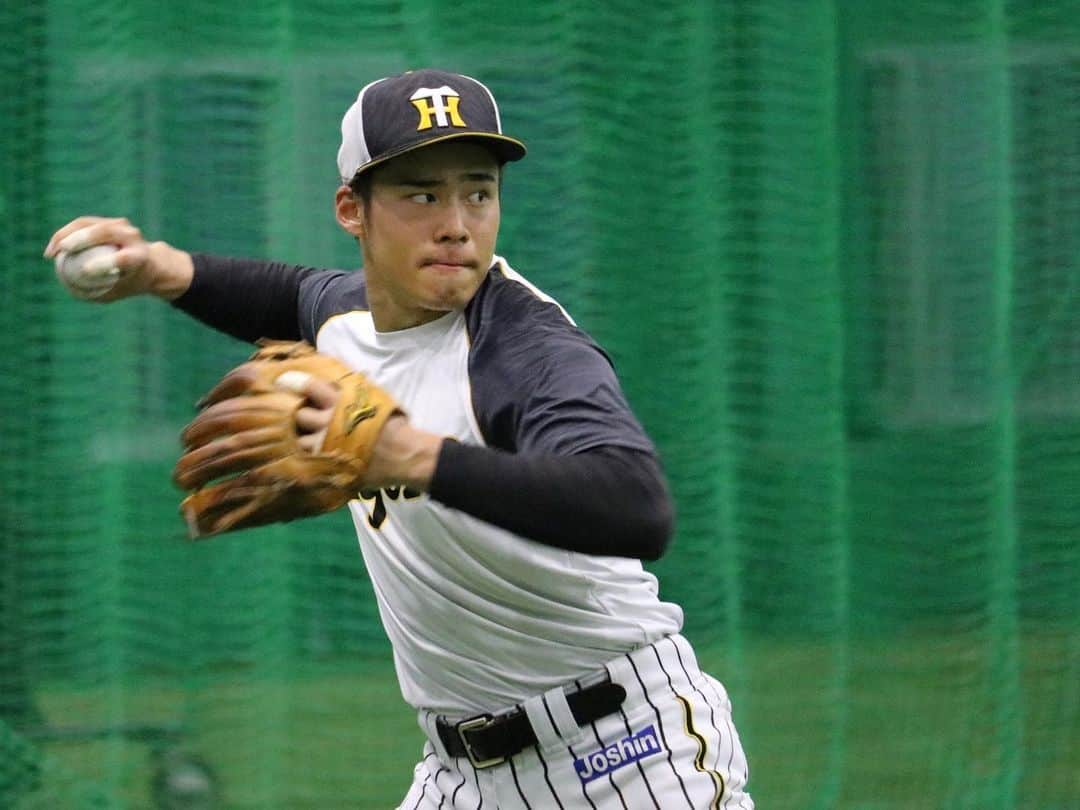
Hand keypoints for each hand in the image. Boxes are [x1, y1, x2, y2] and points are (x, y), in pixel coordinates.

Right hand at [43, 216, 193, 301]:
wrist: (148, 264)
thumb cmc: (130, 283)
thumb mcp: (118, 293)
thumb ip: (97, 293)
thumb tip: (71, 290)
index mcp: (140, 256)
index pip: (123, 257)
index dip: (104, 263)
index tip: (85, 271)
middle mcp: (132, 236)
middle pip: (105, 232)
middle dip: (82, 239)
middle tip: (62, 250)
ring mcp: (120, 225)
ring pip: (88, 224)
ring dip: (66, 234)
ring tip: (51, 253)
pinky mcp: (107, 221)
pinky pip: (82, 224)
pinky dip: (65, 233)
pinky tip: (53, 248)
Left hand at [276, 372, 439, 490]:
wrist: (404, 455)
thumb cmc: (392, 424)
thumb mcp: (374, 397)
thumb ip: (350, 390)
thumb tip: (331, 381)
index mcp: (340, 402)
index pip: (309, 387)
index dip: (293, 383)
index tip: (281, 382)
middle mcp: (328, 422)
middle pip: (297, 414)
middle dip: (294, 413)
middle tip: (294, 415)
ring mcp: (324, 446)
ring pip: (296, 439)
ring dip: (295, 437)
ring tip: (299, 437)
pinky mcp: (325, 466)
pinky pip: (302, 460)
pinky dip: (300, 456)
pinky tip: (302, 454)